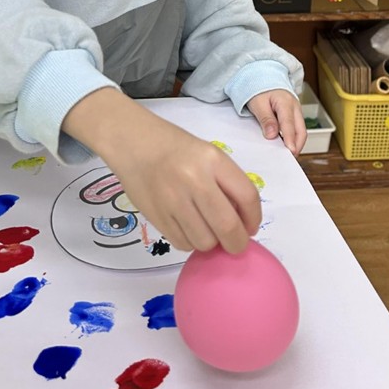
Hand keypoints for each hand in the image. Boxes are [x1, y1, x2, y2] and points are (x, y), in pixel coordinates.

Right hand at [62, 89, 260, 253]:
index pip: (247, 197)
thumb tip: (243, 222)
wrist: (134, 144)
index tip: (251, 228)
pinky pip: (183, 244)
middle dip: (237, 243)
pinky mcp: (156, 217)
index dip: (254, 219)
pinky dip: (191, 242)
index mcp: (213, 160)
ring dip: (211, 243)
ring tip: (207, 231)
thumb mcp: (209, 155)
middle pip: (227, 226)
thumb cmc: (176, 149)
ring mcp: (173, 200)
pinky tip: (189, 228)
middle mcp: (194, 180)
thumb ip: (227, 184)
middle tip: (236, 244)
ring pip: (205, 241)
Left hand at [247, 89, 306, 156]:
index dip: (290, 140)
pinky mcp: (294, 115)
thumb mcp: (258, 103)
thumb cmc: (259, 88)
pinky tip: (285, 145)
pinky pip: (297, 128)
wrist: (263, 76)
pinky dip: (293, 138)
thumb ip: (265, 119)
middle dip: (297, 146)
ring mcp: (297, 111)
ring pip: (301, 131)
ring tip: (286, 155)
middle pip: (301, 130)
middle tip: (289, 158)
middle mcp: (295, 107)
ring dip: (295, 143)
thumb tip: (272, 135)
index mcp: (285, 103)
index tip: (290, 152)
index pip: (289, 125)